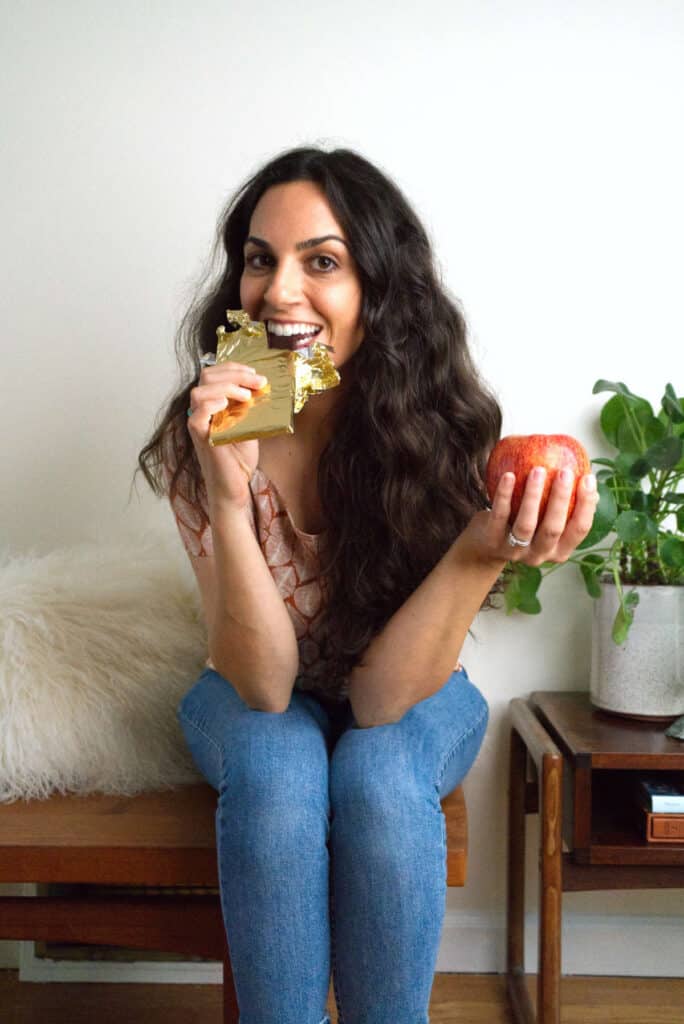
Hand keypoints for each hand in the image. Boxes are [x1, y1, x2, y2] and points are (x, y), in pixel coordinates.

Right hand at [187, 360, 267, 508]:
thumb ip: (248, 406)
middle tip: (258, 381)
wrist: (234, 486)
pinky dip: (211, 405)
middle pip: (206, 376)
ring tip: (246, 396)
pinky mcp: (199, 438)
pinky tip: (227, 404)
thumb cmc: (239, 459)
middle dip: (235, 374)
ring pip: (199, 392)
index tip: (256, 373)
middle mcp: (201, 411)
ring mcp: (198, 424)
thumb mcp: (249, 424)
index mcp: (212, 404)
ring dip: (226, 387)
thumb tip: (261, 386)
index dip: (234, 368)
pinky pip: (196, 415)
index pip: (214, 374)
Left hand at [464, 468, 598, 567]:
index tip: (588, 478)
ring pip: (526, 524)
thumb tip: (589, 480)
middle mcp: (540, 555)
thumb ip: (567, 504)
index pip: (579, 530)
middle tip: (565, 472)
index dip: (587, 505)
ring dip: (533, 496)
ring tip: (538, 470)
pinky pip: (500, 516)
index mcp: (560, 550)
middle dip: (561, 499)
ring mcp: (515, 552)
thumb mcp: (546, 519)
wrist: (487, 546)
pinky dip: (504, 495)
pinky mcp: (493, 542)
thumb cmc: (524, 524)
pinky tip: (509, 475)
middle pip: (553, 529)